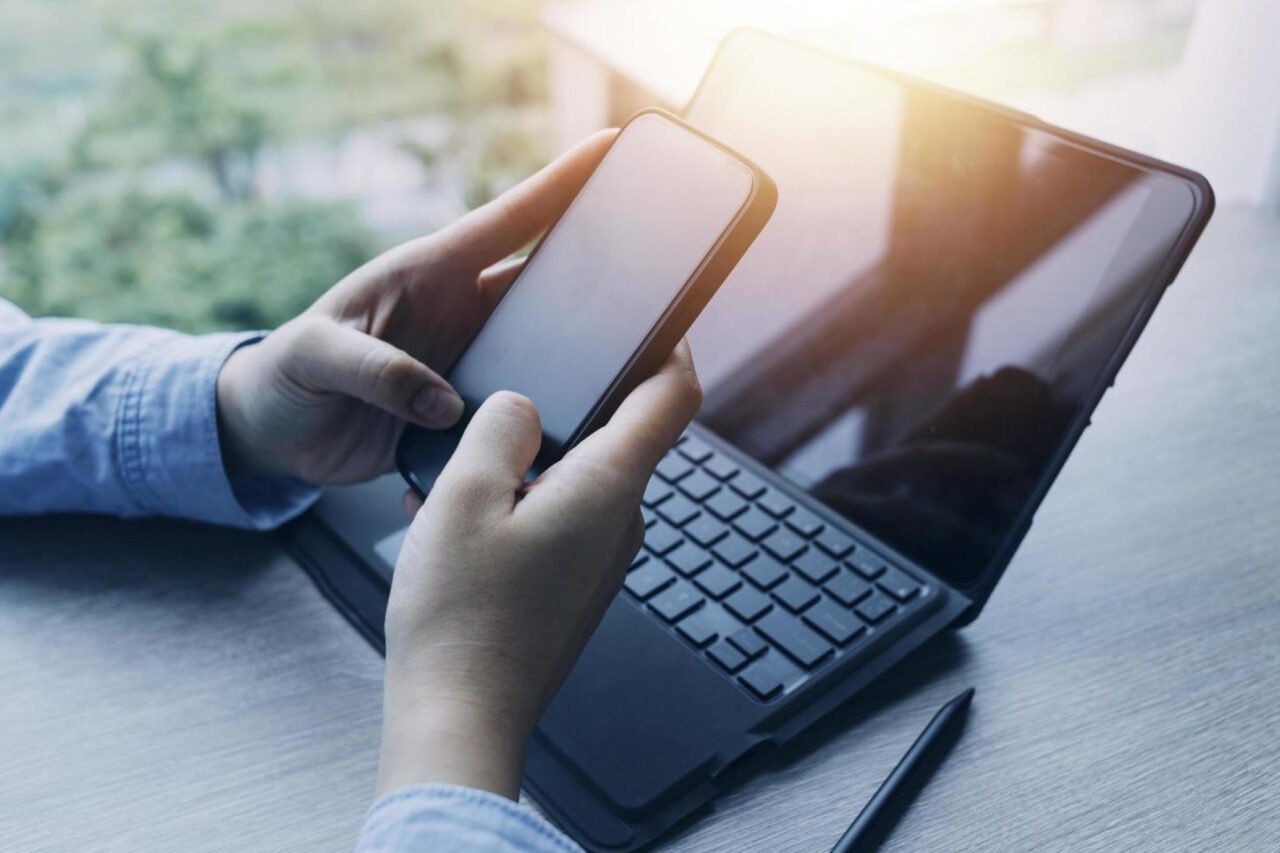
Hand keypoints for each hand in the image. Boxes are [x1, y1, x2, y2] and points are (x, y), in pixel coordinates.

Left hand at [215, 132, 612, 484]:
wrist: (273, 435)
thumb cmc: (284, 376)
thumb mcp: (315, 357)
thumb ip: (375, 370)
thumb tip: (445, 402)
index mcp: (427, 273)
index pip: (508, 220)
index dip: (561, 183)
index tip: (611, 149)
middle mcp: (459, 310)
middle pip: (545, 282)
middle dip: (600, 271)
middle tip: (655, 271)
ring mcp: (468, 356)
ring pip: (544, 344)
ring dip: (579, 351)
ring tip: (629, 360)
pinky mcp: (468, 407)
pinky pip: (521, 403)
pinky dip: (547, 410)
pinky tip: (574, 420)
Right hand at [376, 342, 700, 798]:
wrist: (459, 715)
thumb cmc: (461, 616)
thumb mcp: (463, 495)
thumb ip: (499, 427)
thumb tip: (521, 404)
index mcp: (609, 486)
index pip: (673, 395)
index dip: (671, 346)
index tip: (653, 319)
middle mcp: (621, 522)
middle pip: (620, 433)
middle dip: (567, 405)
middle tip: (508, 396)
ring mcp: (602, 559)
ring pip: (579, 478)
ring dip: (528, 461)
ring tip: (461, 474)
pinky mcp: (576, 586)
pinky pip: (560, 520)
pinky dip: (519, 504)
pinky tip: (461, 522)